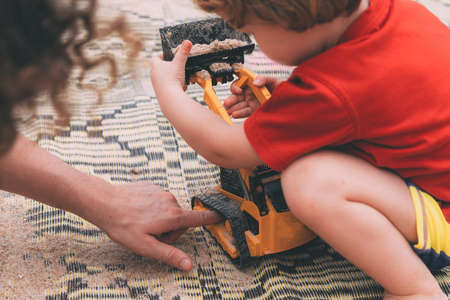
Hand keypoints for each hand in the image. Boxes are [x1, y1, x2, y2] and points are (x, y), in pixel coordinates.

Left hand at [88, 182, 221, 270]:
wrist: (105, 202)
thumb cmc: (123, 225)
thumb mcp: (146, 246)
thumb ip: (169, 255)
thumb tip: (188, 265)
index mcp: (172, 216)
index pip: (198, 219)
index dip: (211, 219)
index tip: (221, 216)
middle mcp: (170, 201)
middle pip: (180, 220)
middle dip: (170, 230)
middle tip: (151, 236)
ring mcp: (161, 191)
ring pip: (168, 210)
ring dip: (160, 219)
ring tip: (141, 223)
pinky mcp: (151, 186)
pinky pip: (158, 200)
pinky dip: (152, 208)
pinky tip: (138, 212)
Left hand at [150, 40, 192, 92]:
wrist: (170, 98)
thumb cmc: (172, 80)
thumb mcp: (179, 63)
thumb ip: (183, 52)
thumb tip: (187, 42)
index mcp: (155, 65)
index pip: (156, 56)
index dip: (163, 55)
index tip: (170, 55)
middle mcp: (153, 75)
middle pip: (160, 67)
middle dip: (170, 67)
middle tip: (178, 66)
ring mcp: (156, 84)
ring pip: (165, 78)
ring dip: (173, 77)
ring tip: (181, 79)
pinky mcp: (160, 92)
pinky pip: (168, 87)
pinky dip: (174, 86)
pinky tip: (181, 88)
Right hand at [224, 76, 281, 117]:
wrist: (290, 100)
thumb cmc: (282, 88)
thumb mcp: (274, 80)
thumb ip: (264, 78)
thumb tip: (255, 82)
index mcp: (252, 84)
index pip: (239, 84)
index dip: (236, 87)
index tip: (238, 91)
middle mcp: (250, 94)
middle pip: (236, 96)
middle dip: (231, 100)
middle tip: (226, 103)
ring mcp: (251, 103)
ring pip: (239, 105)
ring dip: (232, 108)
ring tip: (228, 112)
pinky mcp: (254, 112)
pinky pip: (245, 113)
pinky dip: (239, 114)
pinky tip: (235, 114)